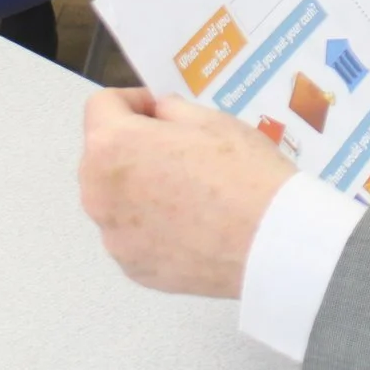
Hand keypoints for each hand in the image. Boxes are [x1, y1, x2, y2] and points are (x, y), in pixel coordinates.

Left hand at [78, 88, 293, 297]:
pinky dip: (150, 226)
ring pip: (115, 198)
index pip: (100, 106)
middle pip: (101, 155)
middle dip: (131, 146)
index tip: (158, 111)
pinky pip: (132, 235)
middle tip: (177, 150)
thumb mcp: (210, 119)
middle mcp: (99, 193)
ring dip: (138, 188)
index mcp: (112, 146)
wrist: (270, 240)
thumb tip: (158, 115)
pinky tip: (191, 225)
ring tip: (186, 191)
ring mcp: (113, 236)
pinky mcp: (132, 267)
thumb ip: (170, 110)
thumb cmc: (242, 172)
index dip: (132, 101)